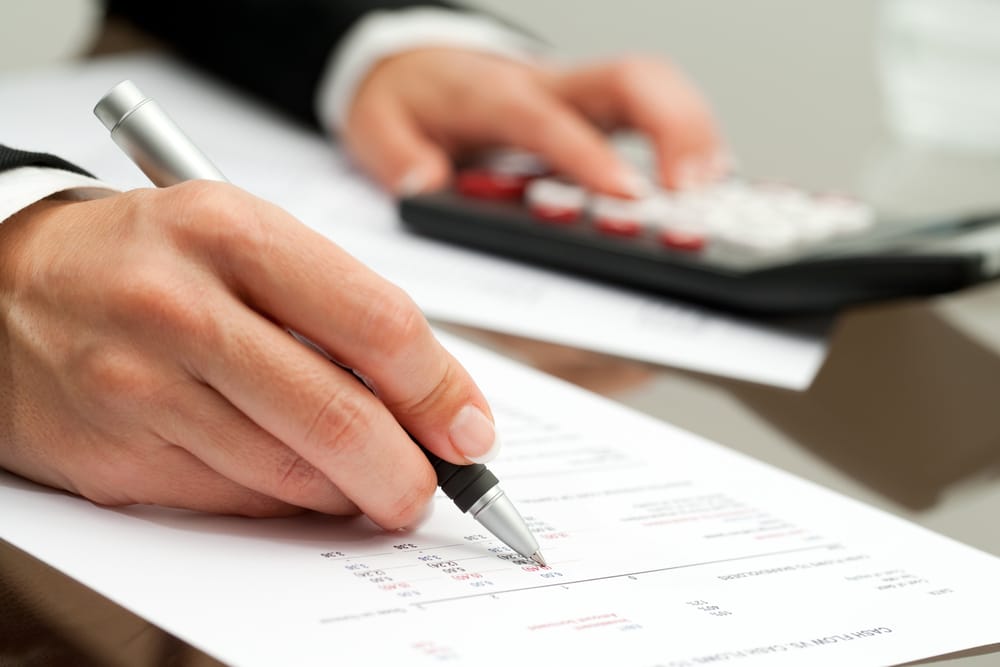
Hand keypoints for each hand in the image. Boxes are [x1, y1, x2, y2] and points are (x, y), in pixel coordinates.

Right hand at [0, 182, 496, 525]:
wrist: (6, 286)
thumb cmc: (149, 258)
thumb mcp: (245, 239)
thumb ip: (336, 309)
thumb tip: (430, 399)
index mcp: (232, 231)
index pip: (375, 322)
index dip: (440, 390)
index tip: (471, 431)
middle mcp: (182, 309)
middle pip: (338, 417)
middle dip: (407, 473)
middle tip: (430, 488)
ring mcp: (141, 389)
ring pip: (290, 476)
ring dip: (350, 493)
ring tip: (367, 480)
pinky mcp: (116, 457)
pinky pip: (236, 503)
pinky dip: (287, 504)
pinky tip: (296, 480)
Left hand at [343, 48, 724, 195]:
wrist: (415, 66)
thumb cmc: (410, 99)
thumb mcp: (378, 128)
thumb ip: (398, 158)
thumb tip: (424, 186)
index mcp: (497, 95)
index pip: (550, 122)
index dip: (591, 158)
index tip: (628, 198)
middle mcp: (551, 87)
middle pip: (632, 80)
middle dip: (675, 128)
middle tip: (695, 189)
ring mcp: (581, 95)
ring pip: (656, 90)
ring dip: (694, 135)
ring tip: (712, 191)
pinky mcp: (597, 109)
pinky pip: (656, 110)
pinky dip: (688, 140)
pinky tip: (704, 179)